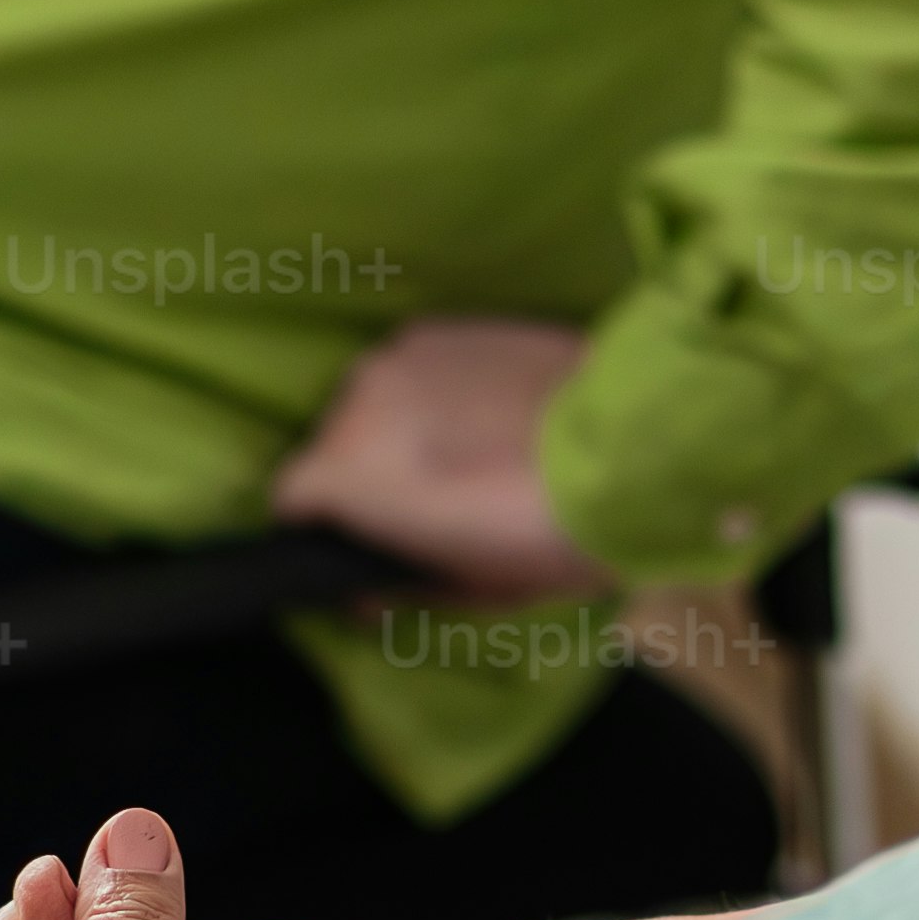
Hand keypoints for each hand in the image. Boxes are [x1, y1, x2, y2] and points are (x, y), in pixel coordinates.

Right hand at [270, 314, 614, 596]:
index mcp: (344, 474)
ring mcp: (398, 355)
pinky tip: (481, 413)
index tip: (357, 545)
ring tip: (459, 452)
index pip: (288, 499)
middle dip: (362, 476)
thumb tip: (364, 591)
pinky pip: (413, 371)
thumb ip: (397, 588)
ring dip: (397, 429)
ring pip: (371, 403)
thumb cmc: (542, 537)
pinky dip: (431, 394)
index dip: (318, 529)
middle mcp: (354, 402)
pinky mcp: (442, 327)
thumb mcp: (468, 590)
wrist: (630, 448)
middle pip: (331, 444)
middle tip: (425, 504)